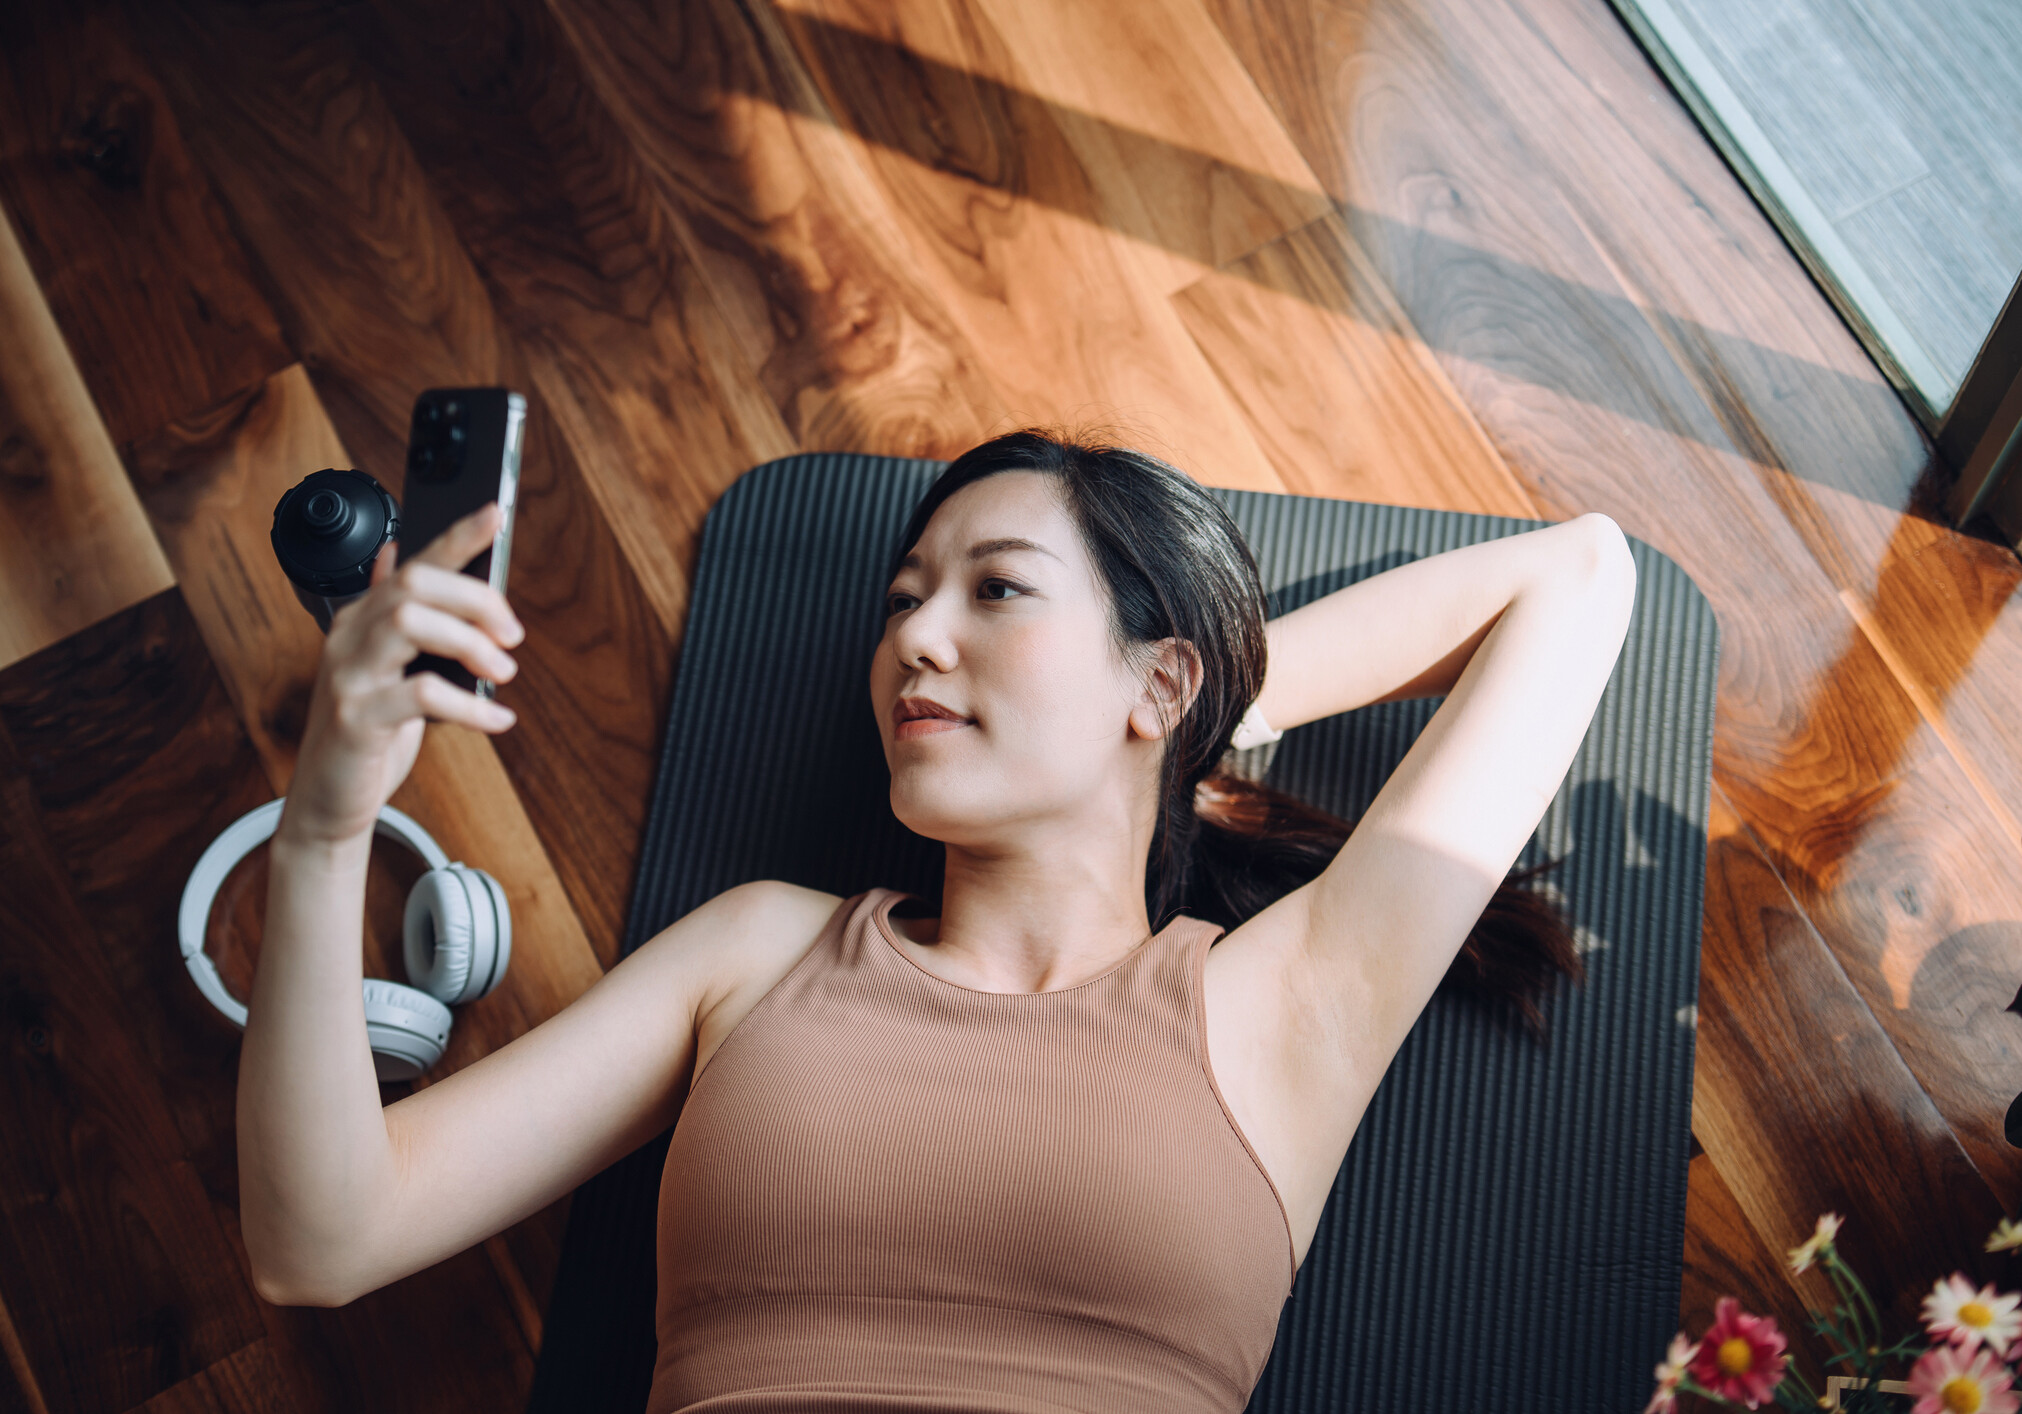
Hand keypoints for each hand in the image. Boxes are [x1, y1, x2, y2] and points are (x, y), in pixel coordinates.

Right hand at [279, 502, 524, 845]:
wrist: (328, 800)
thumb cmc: (366, 733)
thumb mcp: (384, 668)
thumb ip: (394, 616)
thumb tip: (398, 556)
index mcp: (362, 619)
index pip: (413, 563)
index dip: (456, 535)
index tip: (498, 512)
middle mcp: (349, 637)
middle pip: (414, 584)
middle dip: (475, 600)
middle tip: (512, 636)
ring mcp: (348, 675)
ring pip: (410, 622)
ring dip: (470, 643)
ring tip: (502, 673)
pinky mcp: (356, 718)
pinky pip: (422, 693)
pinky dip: (471, 705)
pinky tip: (496, 719)